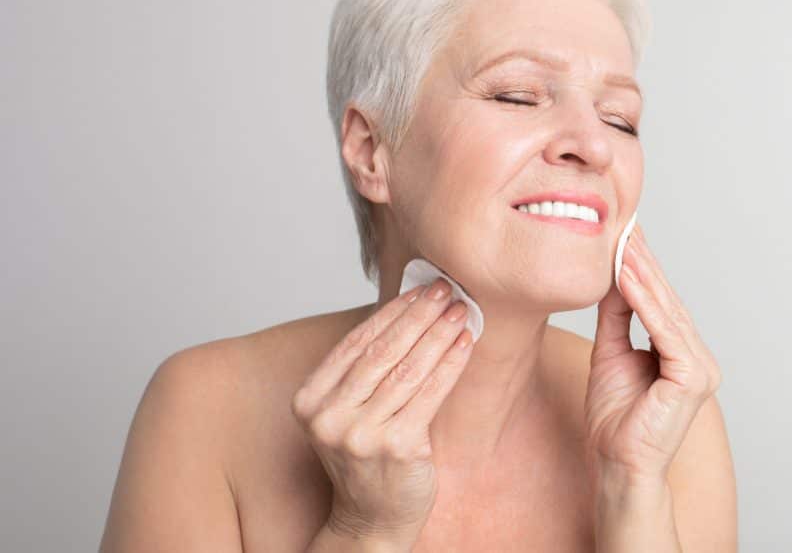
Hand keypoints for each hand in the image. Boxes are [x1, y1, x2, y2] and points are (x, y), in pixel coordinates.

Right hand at [290, 278, 473, 544]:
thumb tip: (408, 310)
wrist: (371, 520)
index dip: (392, 312)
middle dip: (419, 314)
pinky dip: (450, 364)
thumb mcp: (348, 411)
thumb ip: (364, 370)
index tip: (419, 288)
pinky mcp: (396, 448)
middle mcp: (329, 417)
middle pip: (382, 352)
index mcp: (310, 400)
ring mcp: (361, 435)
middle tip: (446, 289)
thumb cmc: (366, 458)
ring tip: (461, 311)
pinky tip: (465, 344)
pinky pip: (430, 395)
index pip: (357, 343)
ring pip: (408, 369)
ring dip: (438, 334)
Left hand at [584, 223, 721, 488]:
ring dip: (642, 274)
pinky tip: (628, 276)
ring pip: (666, 311)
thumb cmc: (615, 419)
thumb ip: (617, 318)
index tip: (626, 234)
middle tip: (626, 224)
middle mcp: (698, 357)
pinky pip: (664, 331)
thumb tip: (614, 277)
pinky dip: (644, 302)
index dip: (643, 268)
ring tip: (623, 241)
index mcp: (682, 353)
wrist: (618, 463)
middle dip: (643, 262)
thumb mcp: (610, 353)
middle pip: (666, 300)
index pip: (661, 302)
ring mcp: (701, 368)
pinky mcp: (692, 378)